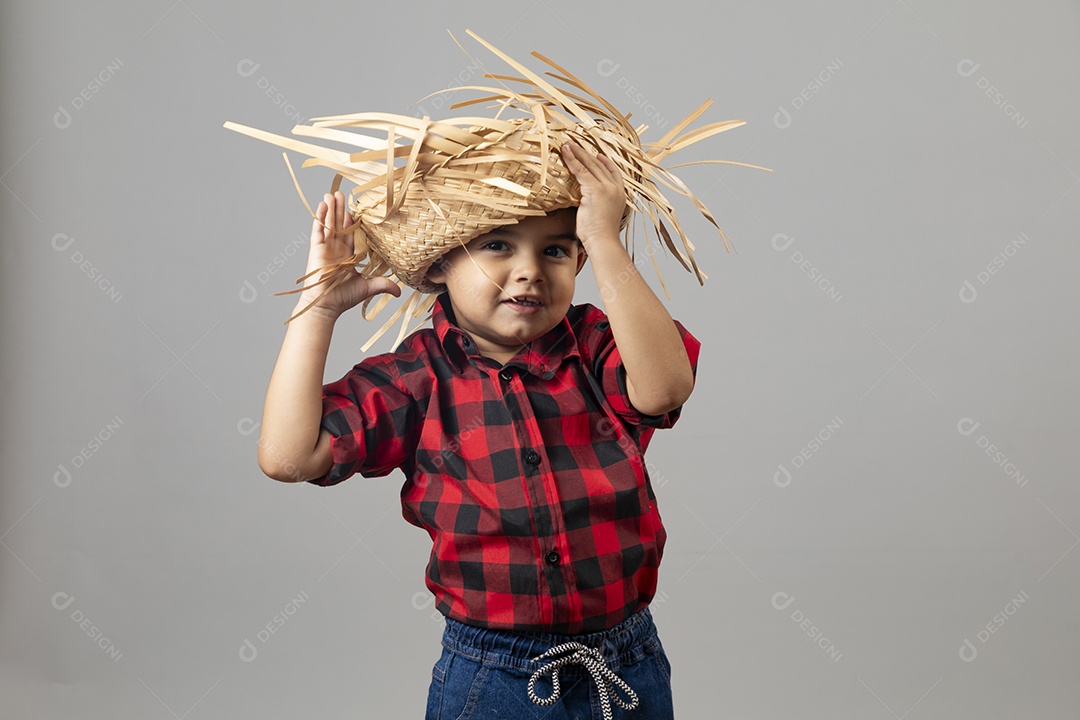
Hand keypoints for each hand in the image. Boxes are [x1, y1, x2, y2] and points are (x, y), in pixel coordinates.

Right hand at [296, 191, 400, 319]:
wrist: (326, 305)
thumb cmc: (343, 297)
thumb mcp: (368, 287)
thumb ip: (383, 284)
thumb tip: (399, 291)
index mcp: (348, 255)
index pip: (352, 233)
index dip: (353, 221)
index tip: (356, 208)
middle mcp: (337, 249)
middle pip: (339, 224)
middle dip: (340, 209)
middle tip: (342, 193)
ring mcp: (326, 248)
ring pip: (329, 223)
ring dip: (331, 208)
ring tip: (332, 193)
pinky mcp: (316, 249)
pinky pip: (318, 230)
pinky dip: (320, 217)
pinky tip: (322, 205)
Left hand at [560, 141, 625, 249]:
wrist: (603, 242)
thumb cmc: (600, 235)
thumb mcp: (602, 215)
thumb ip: (597, 204)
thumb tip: (585, 203)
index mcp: (620, 194)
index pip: (613, 172)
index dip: (605, 162)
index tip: (598, 155)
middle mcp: (615, 188)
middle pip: (600, 165)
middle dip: (587, 153)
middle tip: (576, 143)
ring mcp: (606, 188)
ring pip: (590, 164)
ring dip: (577, 152)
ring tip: (567, 144)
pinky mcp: (595, 189)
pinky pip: (581, 170)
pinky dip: (572, 160)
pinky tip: (565, 152)